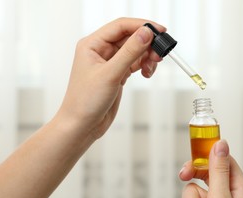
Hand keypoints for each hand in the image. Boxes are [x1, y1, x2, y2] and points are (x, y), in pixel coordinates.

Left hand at [56, 17, 163, 138]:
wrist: (82, 126)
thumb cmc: (85, 101)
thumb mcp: (110, 74)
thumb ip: (129, 52)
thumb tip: (146, 33)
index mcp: (92, 44)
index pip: (121, 26)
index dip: (142, 26)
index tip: (160, 30)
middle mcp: (100, 51)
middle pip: (130, 37)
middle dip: (147, 44)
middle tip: (159, 54)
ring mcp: (110, 63)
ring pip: (134, 51)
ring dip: (147, 56)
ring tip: (151, 67)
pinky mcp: (117, 74)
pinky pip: (135, 63)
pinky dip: (144, 66)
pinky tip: (147, 73)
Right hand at [175, 140, 242, 197]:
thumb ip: (217, 170)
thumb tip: (221, 144)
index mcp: (238, 188)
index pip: (223, 161)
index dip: (208, 153)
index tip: (193, 149)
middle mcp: (226, 196)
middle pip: (204, 174)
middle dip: (192, 180)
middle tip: (183, 176)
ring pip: (191, 192)